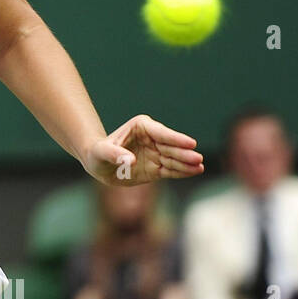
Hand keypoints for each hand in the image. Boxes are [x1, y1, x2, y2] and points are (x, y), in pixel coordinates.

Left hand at [82, 115, 204, 186]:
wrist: (99, 165)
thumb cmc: (98, 153)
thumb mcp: (101, 153)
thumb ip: (114, 154)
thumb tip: (130, 160)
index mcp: (141, 126)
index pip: (161, 133)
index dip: (175, 138)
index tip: (191, 143)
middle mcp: (153, 138)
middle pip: (171, 146)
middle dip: (184, 152)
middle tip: (197, 158)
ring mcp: (157, 153)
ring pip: (174, 159)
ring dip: (187, 163)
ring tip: (199, 167)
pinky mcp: (158, 168)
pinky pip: (172, 170)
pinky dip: (182, 172)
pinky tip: (195, 172)